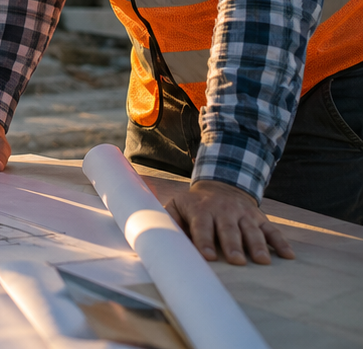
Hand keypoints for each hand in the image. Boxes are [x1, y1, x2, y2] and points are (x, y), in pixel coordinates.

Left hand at [165, 179, 294, 264]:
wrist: (221, 185)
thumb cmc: (195, 204)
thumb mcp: (178, 205)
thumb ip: (169, 220)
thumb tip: (159, 238)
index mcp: (201, 210)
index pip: (202, 226)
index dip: (204, 240)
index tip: (207, 256)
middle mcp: (224, 211)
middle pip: (228, 230)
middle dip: (232, 245)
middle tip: (237, 261)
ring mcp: (244, 214)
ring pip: (251, 230)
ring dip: (257, 245)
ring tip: (262, 261)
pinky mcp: (259, 218)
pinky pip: (272, 230)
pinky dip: (280, 242)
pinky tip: (288, 256)